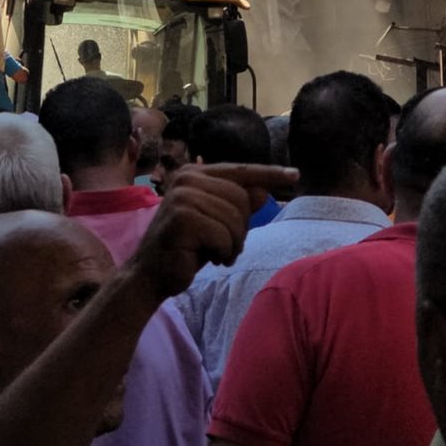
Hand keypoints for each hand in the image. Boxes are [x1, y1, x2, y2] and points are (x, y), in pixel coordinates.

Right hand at [129, 162, 298, 300]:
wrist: (150, 275)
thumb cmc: (186, 248)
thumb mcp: (217, 225)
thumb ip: (238, 207)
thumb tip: (262, 192)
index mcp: (195, 173)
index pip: (240, 171)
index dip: (269, 174)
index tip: (296, 175)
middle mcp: (187, 178)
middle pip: (242, 198)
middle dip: (241, 228)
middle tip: (223, 246)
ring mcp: (182, 196)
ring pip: (235, 218)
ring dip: (233, 244)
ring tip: (215, 253)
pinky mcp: (182, 218)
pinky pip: (224, 236)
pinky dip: (223, 252)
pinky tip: (206, 258)